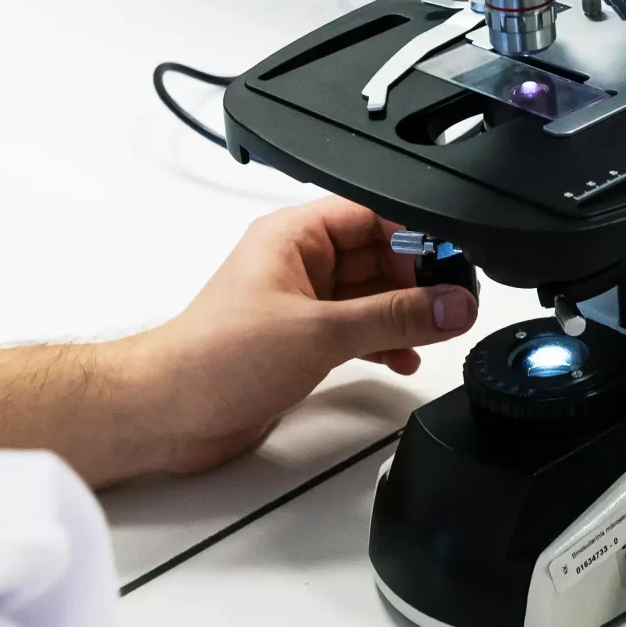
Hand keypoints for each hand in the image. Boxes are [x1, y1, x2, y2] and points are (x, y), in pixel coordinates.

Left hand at [0, 199, 476, 487]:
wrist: (169, 413)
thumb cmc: (212, 358)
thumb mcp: (320, 331)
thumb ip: (395, 317)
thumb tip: (450, 305)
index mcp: (293, 237)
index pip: (373, 214)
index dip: (418, 233)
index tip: (456, 260)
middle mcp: (297, 265)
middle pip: (379, 256)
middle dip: (419, 279)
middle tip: (456, 303)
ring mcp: (300, 306)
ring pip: (372, 297)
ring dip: (406, 315)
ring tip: (440, 332)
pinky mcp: (301, 345)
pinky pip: (359, 331)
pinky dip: (385, 342)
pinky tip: (405, 358)